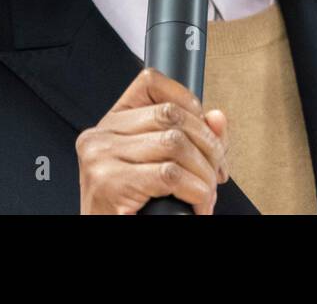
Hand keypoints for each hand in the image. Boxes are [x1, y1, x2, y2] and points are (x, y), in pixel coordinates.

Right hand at [76, 67, 229, 213]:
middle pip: (171, 114)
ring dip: (203, 173)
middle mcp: (100, 136)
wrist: (107, 233)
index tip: (204, 130)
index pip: (150, 82)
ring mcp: (102, 158)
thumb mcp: (159, 165)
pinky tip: (196, 204)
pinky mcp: (111, 184)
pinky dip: (195, 191)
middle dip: (208, 144)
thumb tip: (216, 118)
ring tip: (206, 194)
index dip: (187, 100)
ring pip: (175, 143)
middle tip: (215, 171)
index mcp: (110, 125)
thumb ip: (191, 137)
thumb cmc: (130, 209)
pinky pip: (170, 174)